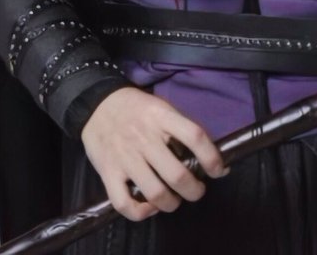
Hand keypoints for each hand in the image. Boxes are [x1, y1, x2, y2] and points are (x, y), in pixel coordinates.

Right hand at [81, 85, 227, 221]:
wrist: (97, 104)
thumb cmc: (137, 108)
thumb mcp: (162, 108)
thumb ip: (181, 128)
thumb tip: (209, 155)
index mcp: (162, 117)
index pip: (195, 136)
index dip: (212, 157)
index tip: (219, 170)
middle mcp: (145, 138)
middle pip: (177, 174)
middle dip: (194, 190)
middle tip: (197, 190)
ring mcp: (126, 157)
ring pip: (155, 193)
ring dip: (171, 203)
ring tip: (175, 200)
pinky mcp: (109, 173)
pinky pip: (125, 203)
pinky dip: (141, 213)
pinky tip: (149, 207)